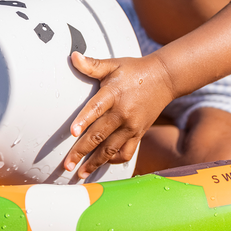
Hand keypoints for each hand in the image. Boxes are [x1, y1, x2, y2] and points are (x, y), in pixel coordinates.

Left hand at [65, 52, 175, 177]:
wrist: (165, 78)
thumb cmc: (135, 70)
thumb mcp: (114, 64)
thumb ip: (92, 65)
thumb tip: (73, 57)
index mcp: (114, 94)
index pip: (96, 109)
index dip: (84, 120)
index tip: (72, 132)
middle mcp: (123, 112)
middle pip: (99, 135)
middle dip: (81, 151)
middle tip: (66, 164)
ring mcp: (132, 126)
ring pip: (111, 149)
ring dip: (94, 162)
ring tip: (80, 173)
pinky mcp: (138, 133)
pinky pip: (126, 152)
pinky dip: (114, 160)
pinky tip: (103, 164)